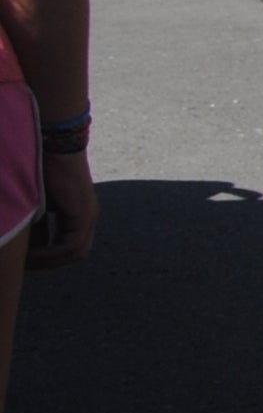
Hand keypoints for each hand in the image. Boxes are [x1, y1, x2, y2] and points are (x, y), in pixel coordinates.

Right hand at [32, 151, 94, 266]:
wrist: (52, 146)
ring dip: (48, 260)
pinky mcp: (84, 213)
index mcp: (77, 215)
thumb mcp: (35, 206)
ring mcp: (88, 215)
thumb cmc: (38, 170)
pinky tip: (31, 254)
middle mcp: (87, 217)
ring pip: (75, 252)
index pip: (67, 248)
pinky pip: (71, 245)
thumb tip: (25, 249)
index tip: (23, 261)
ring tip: (24, 261)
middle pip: (74, 254)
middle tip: (23, 266)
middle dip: (47, 262)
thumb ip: (34, 227)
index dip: (46, 258)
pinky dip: (51, 253)